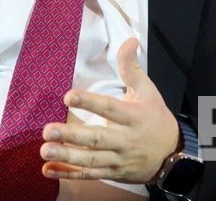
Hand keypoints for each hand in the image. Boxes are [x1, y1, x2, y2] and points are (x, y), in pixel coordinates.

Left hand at [40, 37, 179, 183]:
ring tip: (44, 150)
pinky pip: (89, 175)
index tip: (68, 96)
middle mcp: (125, 140)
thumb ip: (132, 68)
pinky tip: (48, 170)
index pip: (110, 109)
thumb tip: (129, 40)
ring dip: (66, 156)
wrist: (171, 156)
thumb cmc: (156, 118)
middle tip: (47, 131)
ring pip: (91, 160)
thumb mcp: (148, 91)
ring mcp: (118, 159)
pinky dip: (69, 174)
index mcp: (133, 117)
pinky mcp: (112, 173)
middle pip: (97, 139)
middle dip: (72, 135)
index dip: (90, 103)